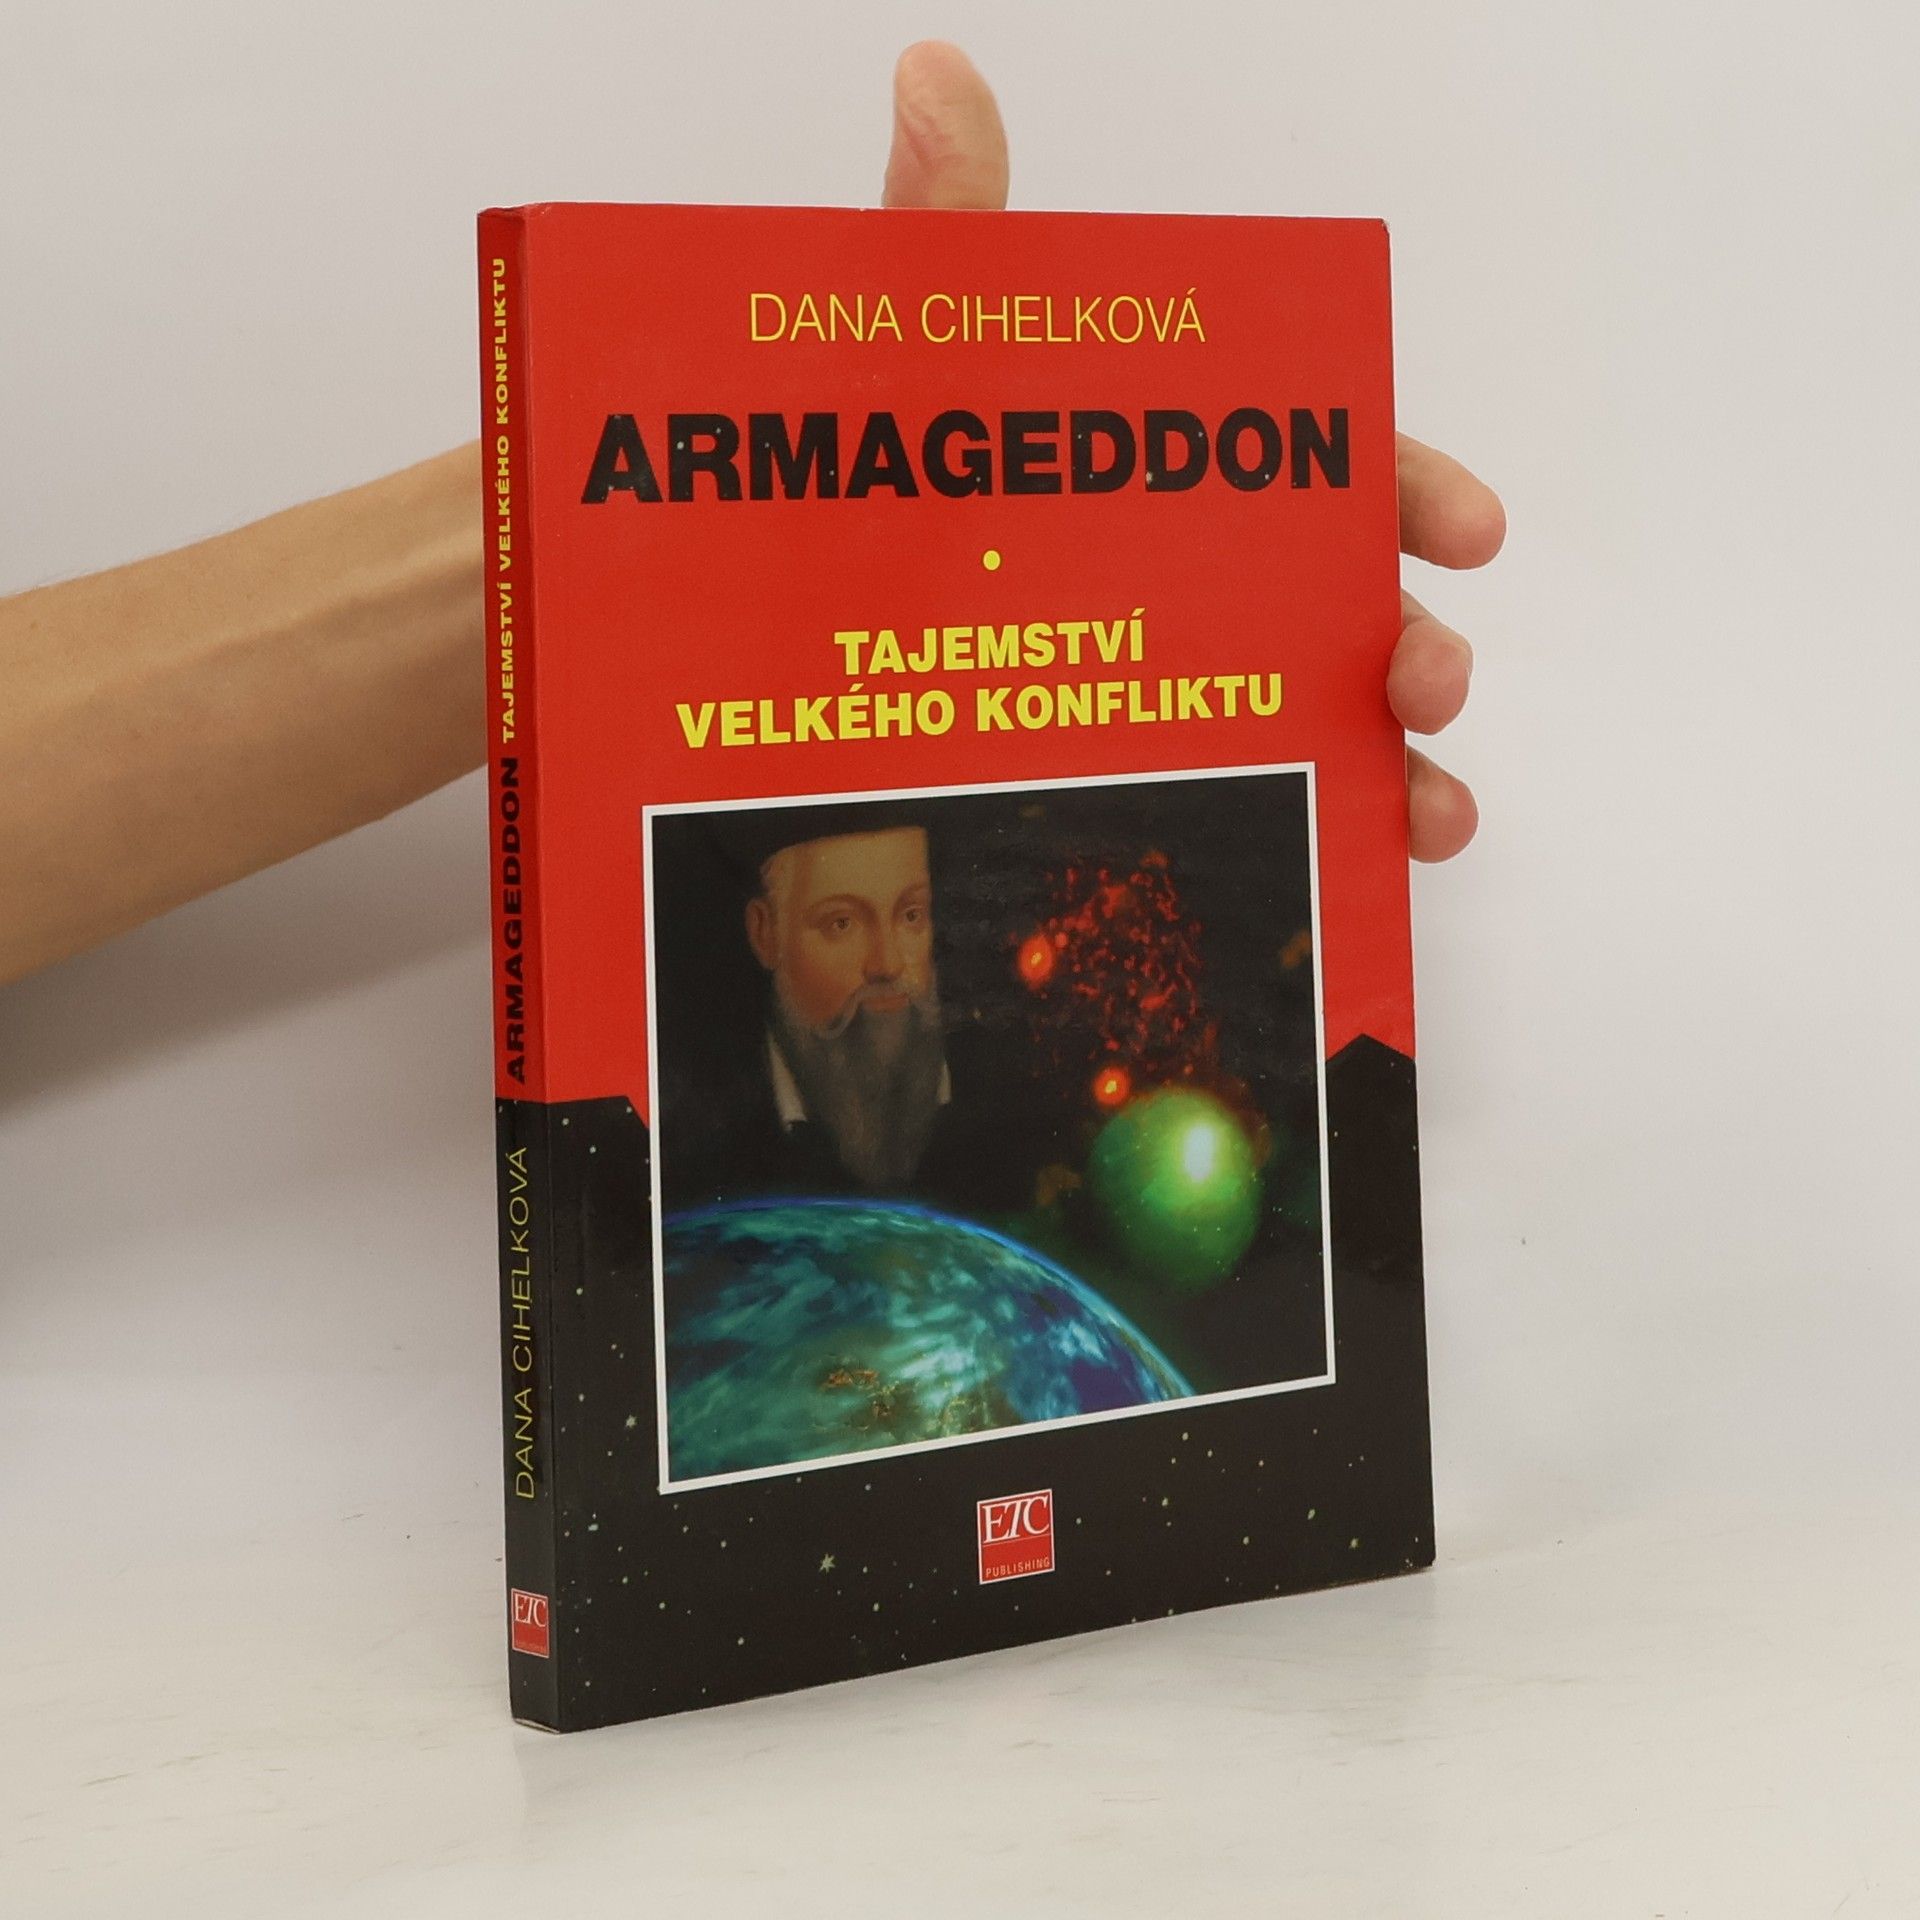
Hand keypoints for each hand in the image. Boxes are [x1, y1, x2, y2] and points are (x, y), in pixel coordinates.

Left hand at [882, 42, 1502, 862]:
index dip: (1405, 488)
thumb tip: (937, 76)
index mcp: (1161, 476)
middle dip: (1410, 641)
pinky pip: (1246, 814)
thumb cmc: (834, 503)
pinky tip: (1362, 876)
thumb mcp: (894, 375)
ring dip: (1396, 767)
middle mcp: (1180, 584)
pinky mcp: (1126, 786)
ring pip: (1316, 725)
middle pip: (1340, 608)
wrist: (737, 658)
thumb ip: (937, 241)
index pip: (1315, 466)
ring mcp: (1160, 690)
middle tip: (1423, 677)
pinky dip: (1321, 843)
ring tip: (1426, 814)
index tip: (1469, 528)